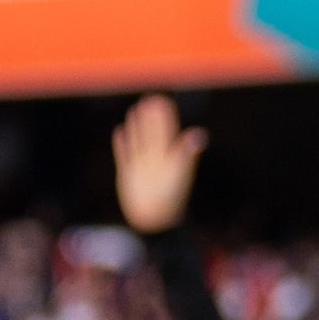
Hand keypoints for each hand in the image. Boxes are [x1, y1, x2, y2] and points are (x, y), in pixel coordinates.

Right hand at [111, 95, 203, 233]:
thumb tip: (199, 133)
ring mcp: (141, 166)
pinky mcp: (128, 174)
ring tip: (135, 110)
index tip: (163, 100)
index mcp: (169, 157)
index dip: (165, 117)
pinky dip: (121, 144)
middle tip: (150, 98)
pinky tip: (119, 131)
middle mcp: (155, 160)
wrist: (155, 220)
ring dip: (136, 126)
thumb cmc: (171, 198)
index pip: (167, 132)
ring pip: (138, 141)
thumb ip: (186, 151)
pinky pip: (124, 155)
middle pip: (152, 134)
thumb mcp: (179, 171)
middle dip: (151, 118)